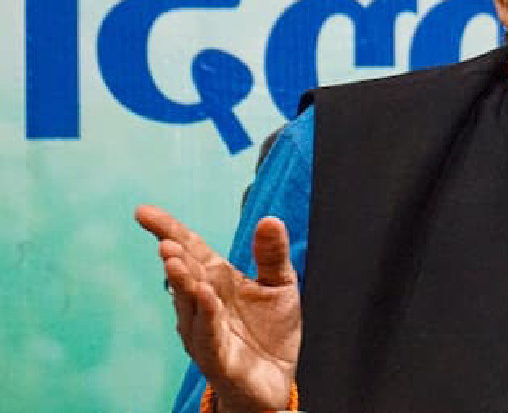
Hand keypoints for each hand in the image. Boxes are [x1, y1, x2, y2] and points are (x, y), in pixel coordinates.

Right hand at [135, 205, 300, 412]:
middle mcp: (202, 304)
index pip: (189, 250)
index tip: (142, 212)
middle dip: (175, 258)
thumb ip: (272, 254)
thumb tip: (270, 219)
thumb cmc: (271, 331)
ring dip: (183, 283)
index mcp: (216, 280)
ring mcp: (205, 331)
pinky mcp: (218, 358)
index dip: (168, 230)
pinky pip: (209, 335)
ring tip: (174, 261)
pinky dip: (206, 315)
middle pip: (185, 275)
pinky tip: (205, 296)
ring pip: (189, 304)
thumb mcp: (280, 285)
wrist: (275, 380)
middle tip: (166, 242)